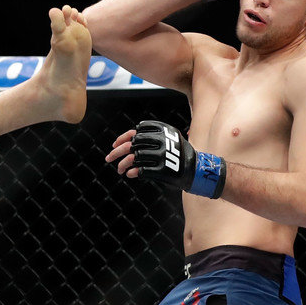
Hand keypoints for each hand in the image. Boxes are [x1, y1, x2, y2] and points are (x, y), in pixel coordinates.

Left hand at [106, 120, 226, 198]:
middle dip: (117, 152)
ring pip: (134, 158)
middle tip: (109, 158)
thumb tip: (122, 142)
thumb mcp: (168, 138)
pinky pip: (141, 171)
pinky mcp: (164, 170)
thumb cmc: (177, 154)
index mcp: (163, 130)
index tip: (114, 145)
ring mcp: (163, 155)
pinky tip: (130, 174)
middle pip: (132, 145)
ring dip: (123, 164)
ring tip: (120, 169)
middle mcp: (163, 141)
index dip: (122, 138)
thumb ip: (149, 137)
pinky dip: (133, 172)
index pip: (136, 132)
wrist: (196, 170)